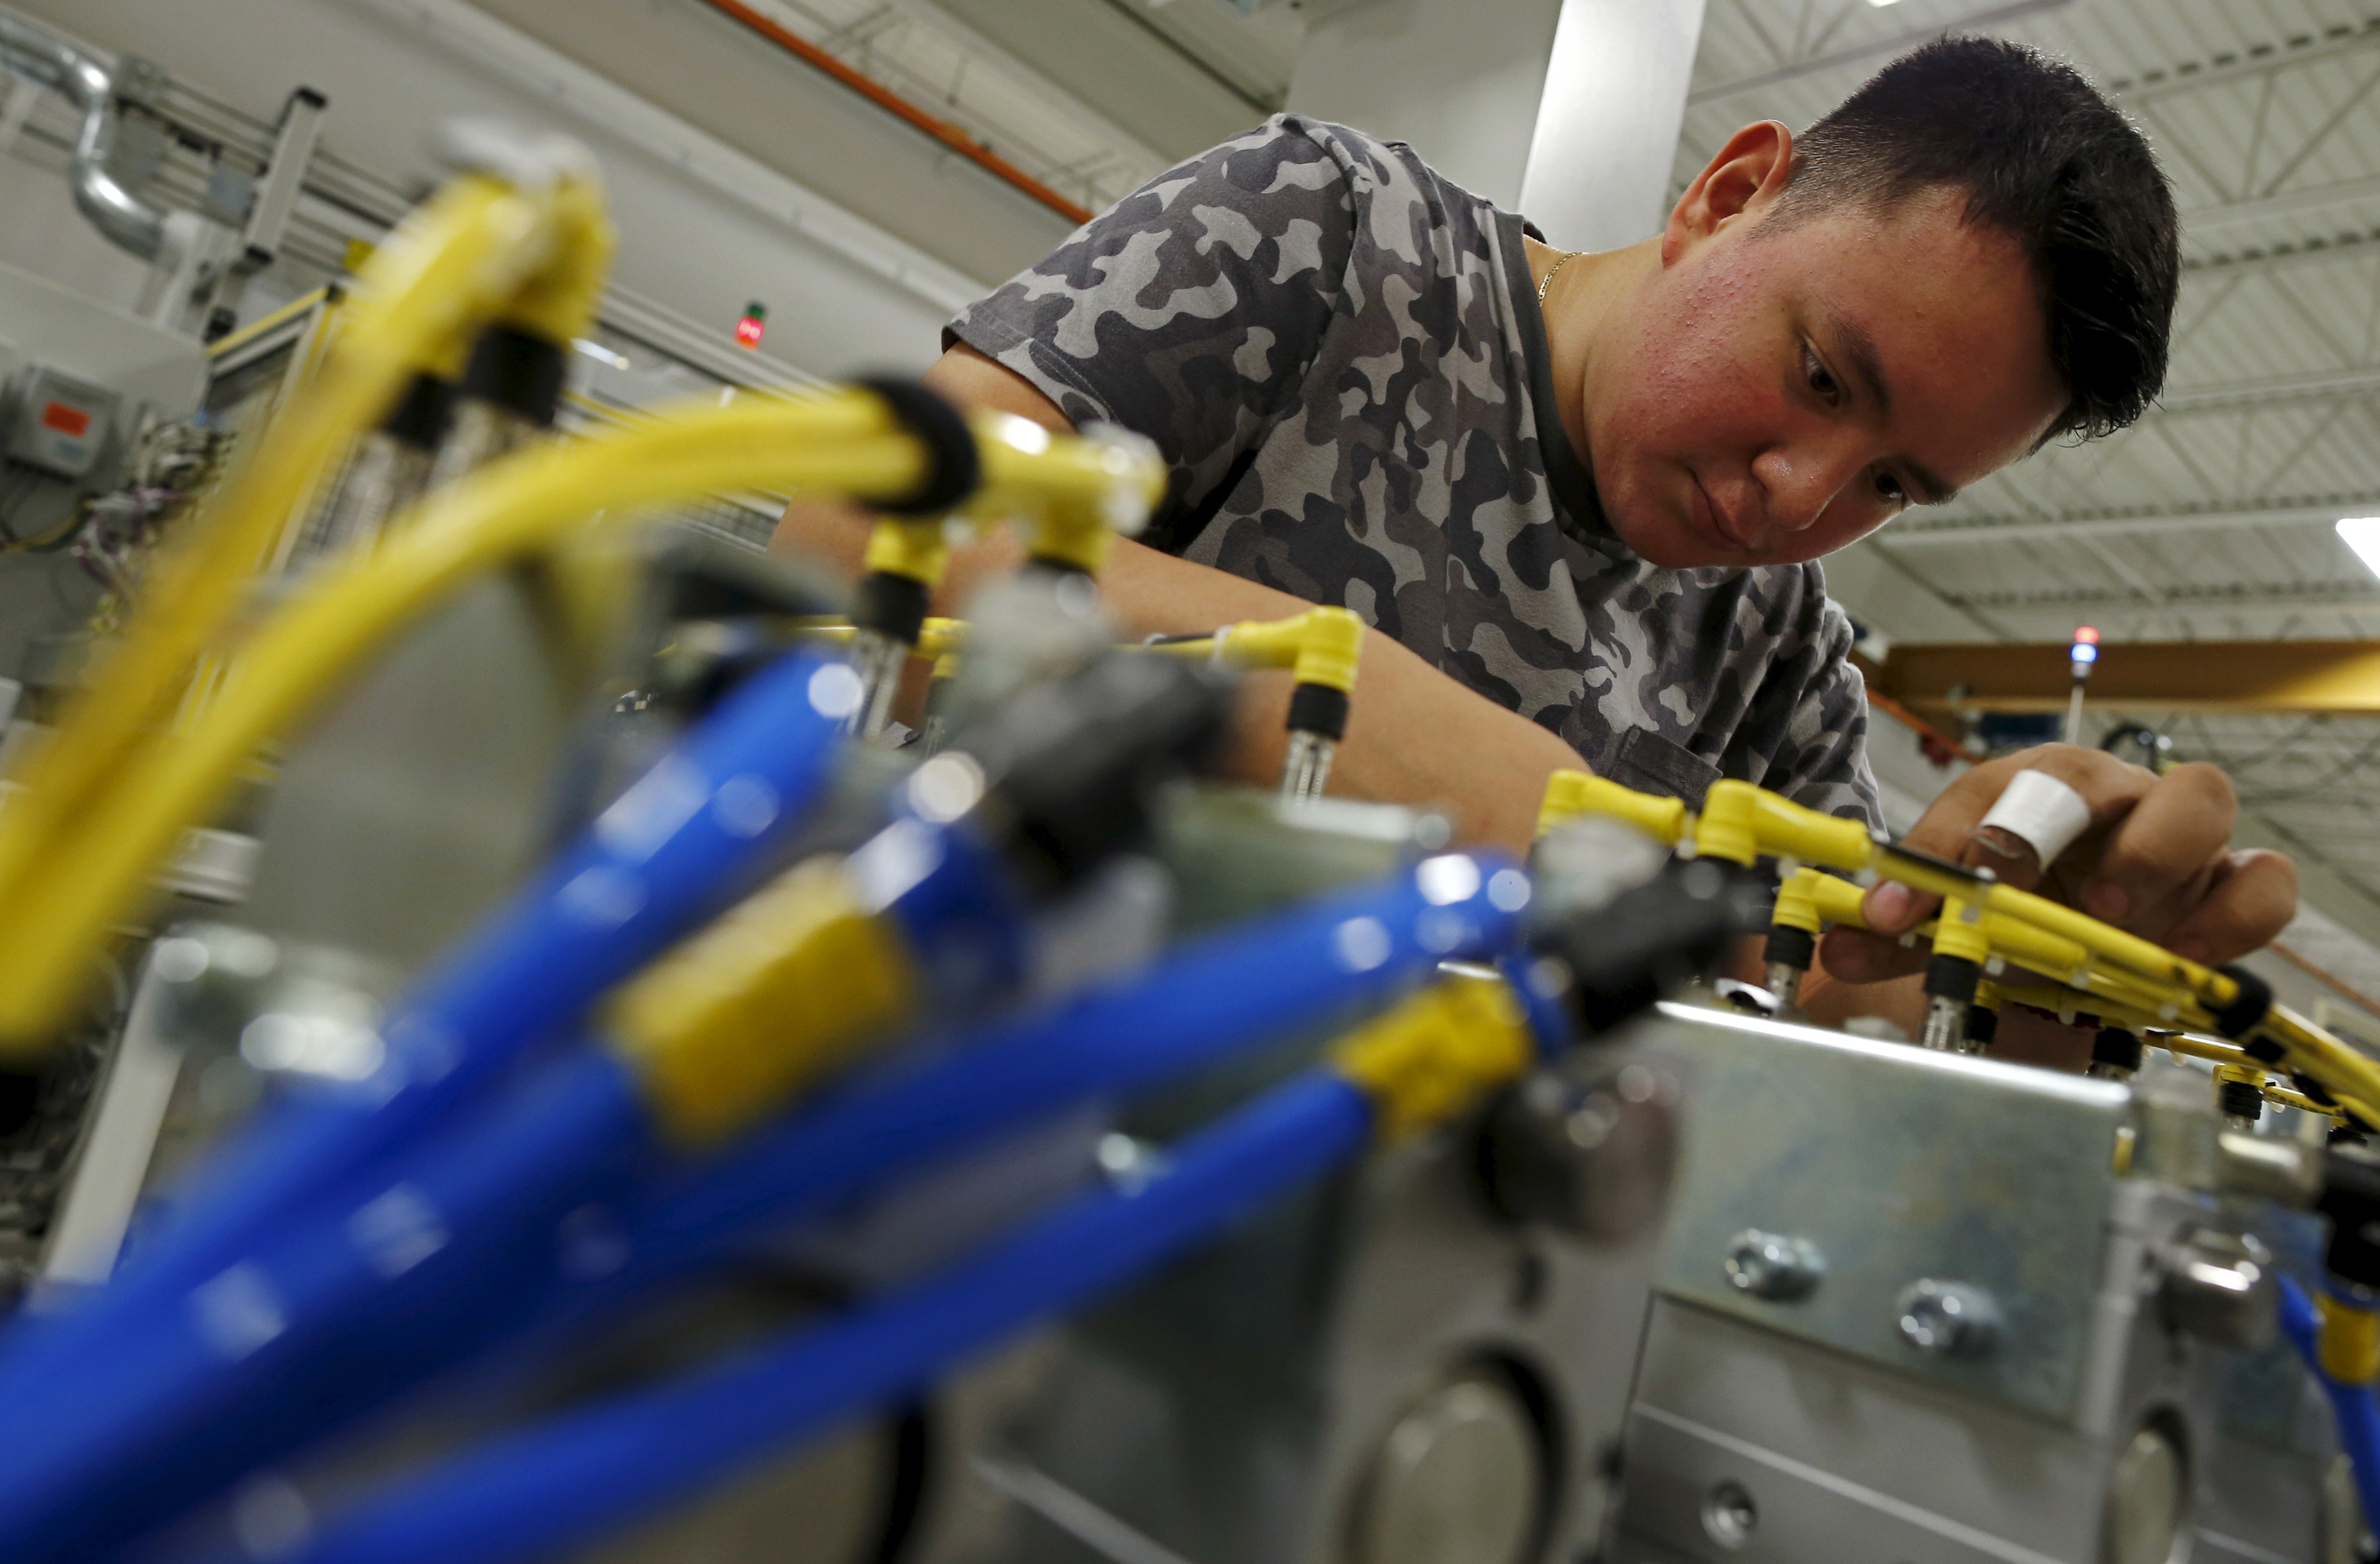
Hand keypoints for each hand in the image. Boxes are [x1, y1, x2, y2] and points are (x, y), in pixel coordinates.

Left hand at [1819, 744, 2297, 982]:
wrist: (2076, 944)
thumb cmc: (2017, 906)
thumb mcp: (1948, 920)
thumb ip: (1896, 931)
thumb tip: (1842, 940)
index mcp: (2029, 789)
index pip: (1993, 790)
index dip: (1945, 848)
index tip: (1899, 914)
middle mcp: (2106, 799)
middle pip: (2099, 772)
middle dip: (2062, 829)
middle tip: (2023, 890)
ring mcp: (2176, 838)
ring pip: (2202, 797)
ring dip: (2158, 855)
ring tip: (2113, 916)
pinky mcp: (2228, 886)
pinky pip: (2263, 880)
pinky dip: (2235, 914)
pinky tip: (2184, 955)